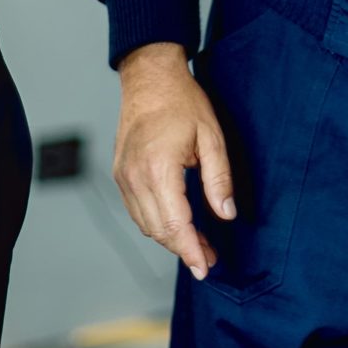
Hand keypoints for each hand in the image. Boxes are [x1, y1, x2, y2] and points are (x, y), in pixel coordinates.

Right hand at [114, 42, 233, 278]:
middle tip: (209, 259)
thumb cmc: (182, 103)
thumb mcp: (212, 138)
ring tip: (199, 244)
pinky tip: (177, 224)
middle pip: (158, 230)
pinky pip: (137, 211)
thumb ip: (219, 179)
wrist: (149, 79)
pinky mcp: (121, 175)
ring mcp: (124, 177)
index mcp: (159, 169)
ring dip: (171, 239)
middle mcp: (135, 178)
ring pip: (146, 224)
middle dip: (184, 250)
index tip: (205, 268)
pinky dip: (157, 223)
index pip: (174, 224)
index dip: (191, 250)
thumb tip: (226, 214)